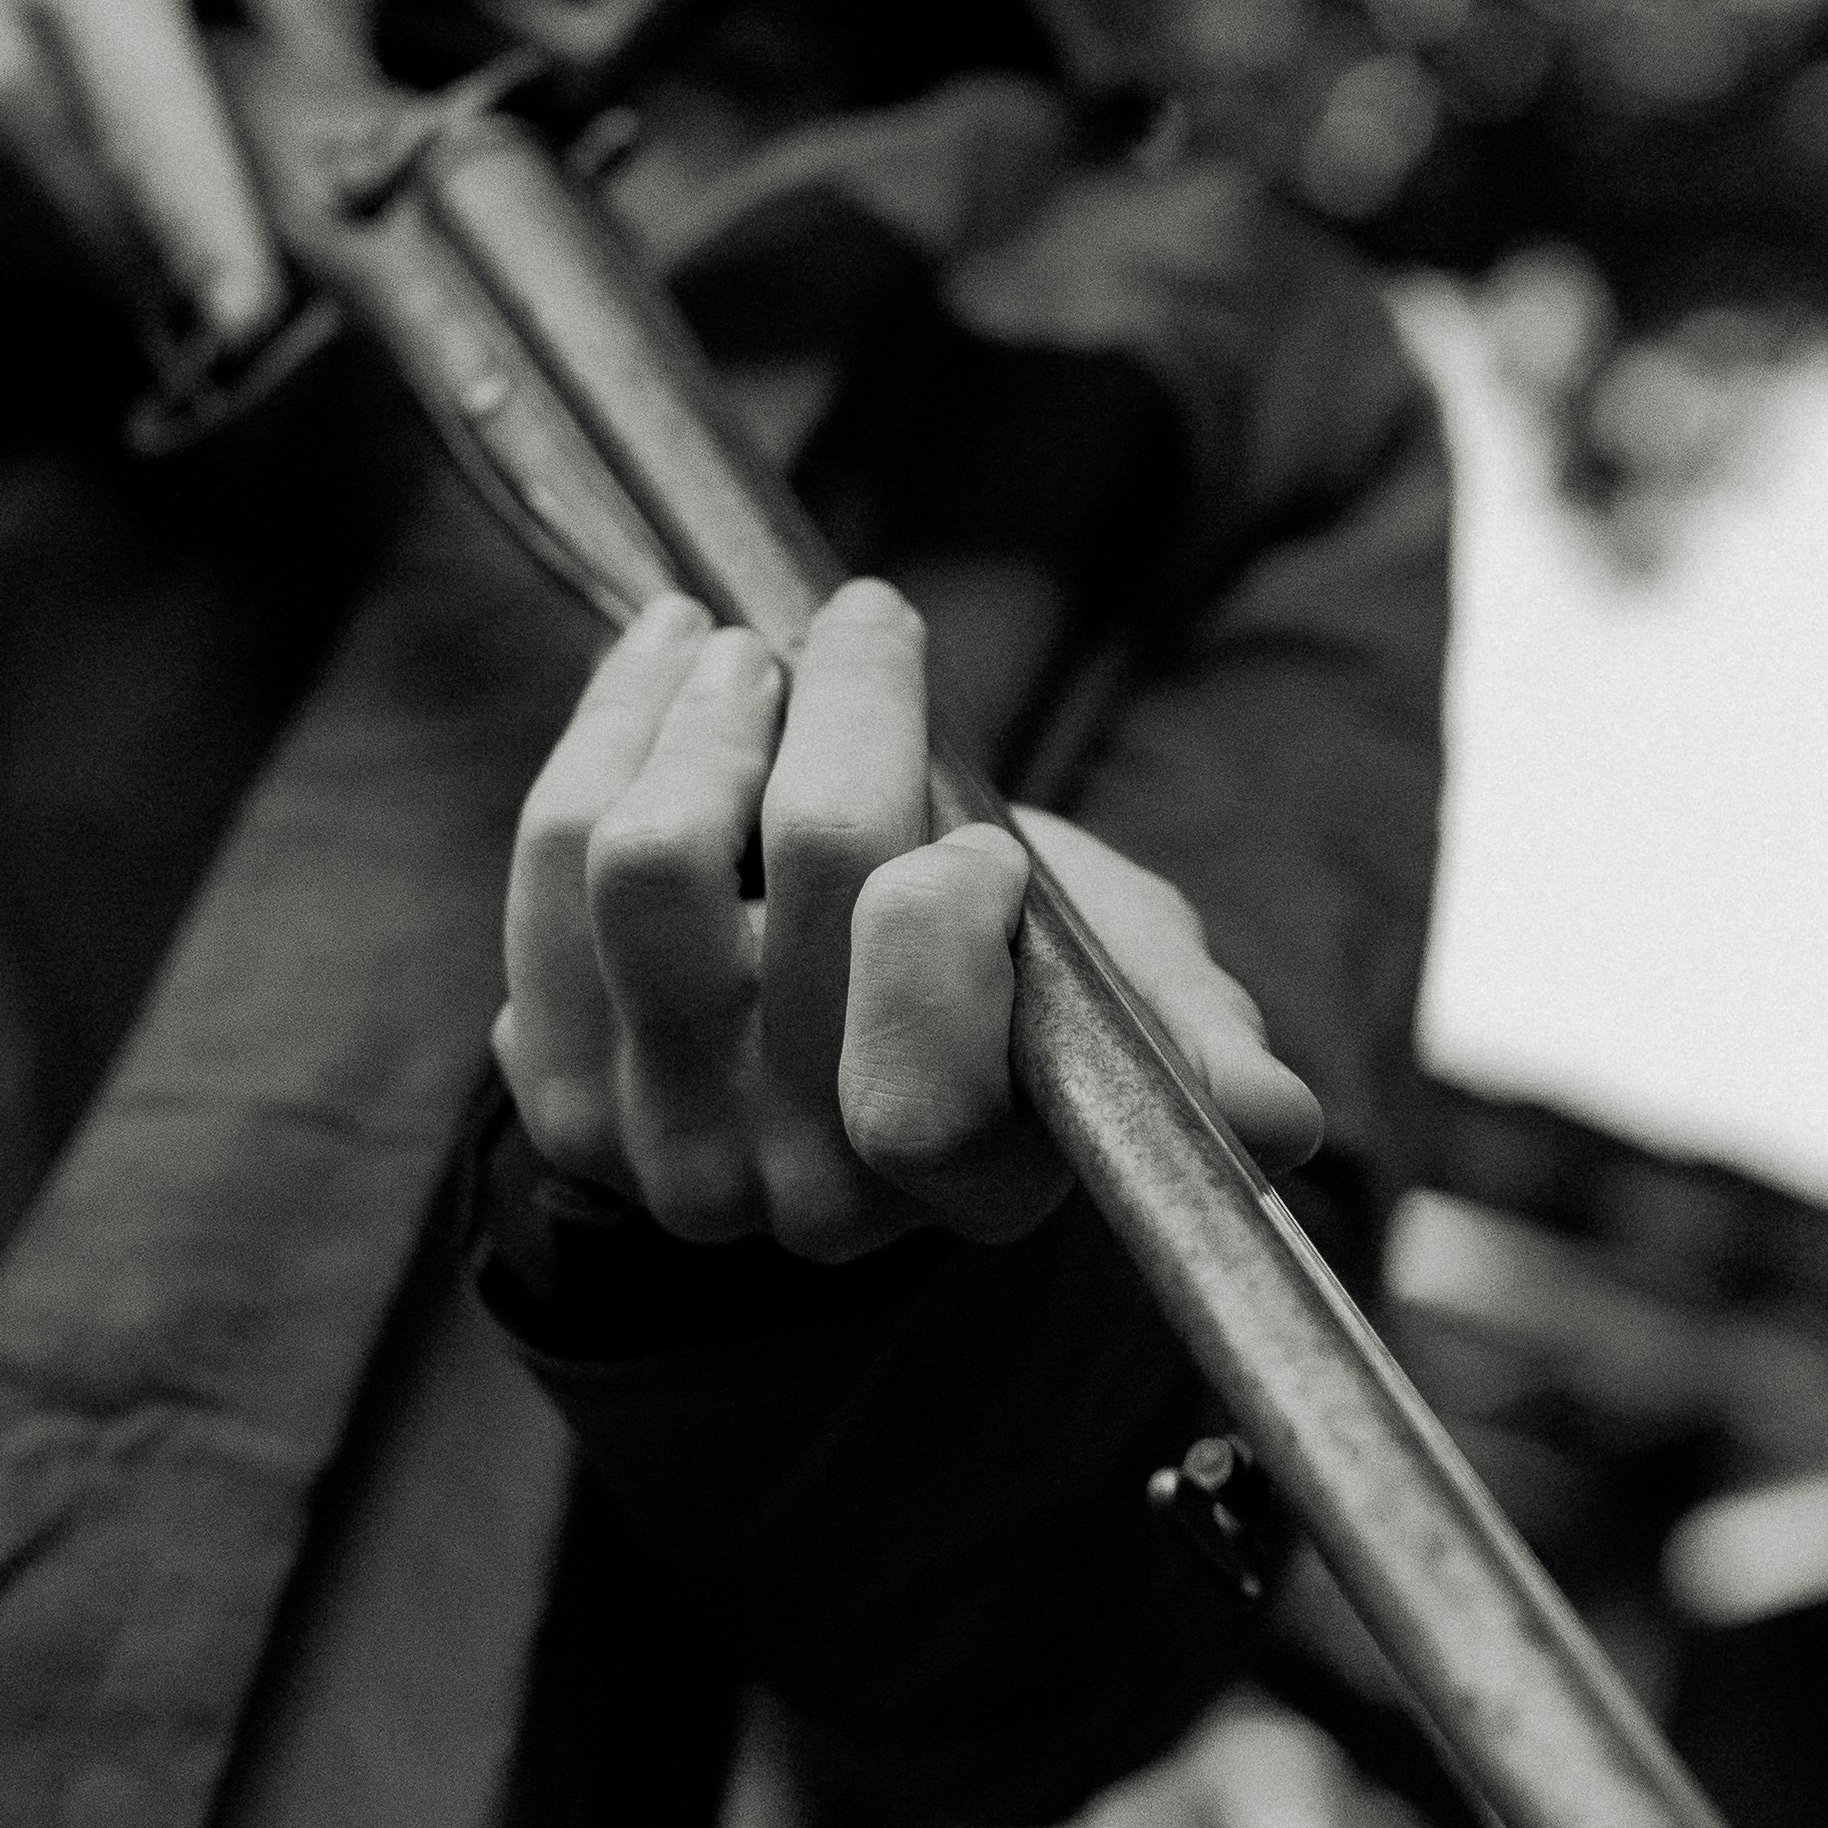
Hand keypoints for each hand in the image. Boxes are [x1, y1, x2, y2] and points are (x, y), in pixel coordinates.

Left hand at [496, 577, 1323, 1257]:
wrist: (849, 1012)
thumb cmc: (1018, 973)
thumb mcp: (1125, 989)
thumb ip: (1187, 1036)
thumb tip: (1279, 1121)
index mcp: (968, 1189)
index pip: (918, 1087)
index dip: (942, 913)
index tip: (982, 825)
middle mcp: (804, 1201)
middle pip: (801, 890)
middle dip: (848, 714)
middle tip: (870, 626)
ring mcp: (662, 1151)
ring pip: (648, 863)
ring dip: (711, 707)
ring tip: (749, 648)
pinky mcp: (554, 1085)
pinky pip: (548, 862)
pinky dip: (613, 728)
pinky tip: (668, 668)